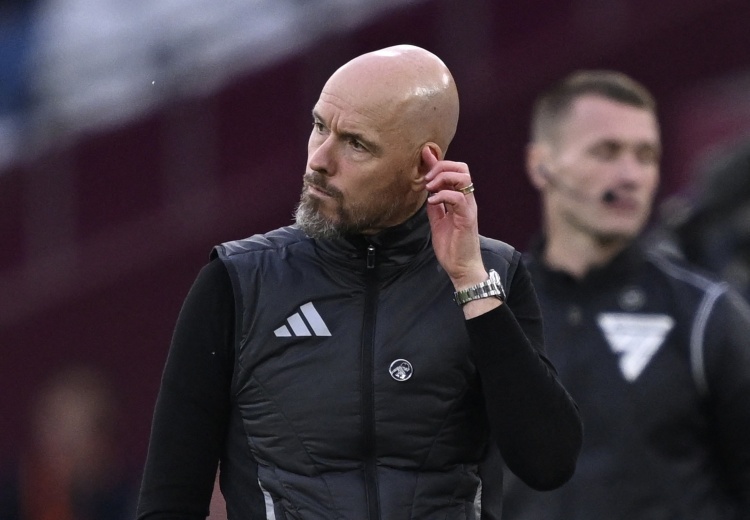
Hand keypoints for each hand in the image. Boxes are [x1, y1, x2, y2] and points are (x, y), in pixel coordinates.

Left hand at [423, 146, 486, 289]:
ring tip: (430, 188)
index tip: (424, 156)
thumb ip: (435, 205)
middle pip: (462, 168)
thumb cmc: (452, 247)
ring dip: (443, 178)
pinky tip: (432, 201)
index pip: (455, 172)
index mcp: (460, 199)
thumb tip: (428, 191)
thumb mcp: (438, 221)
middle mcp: (467, 200)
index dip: (439, 162)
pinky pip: (459, 198)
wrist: (461, 268)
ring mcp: (468, 208)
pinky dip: (443, 195)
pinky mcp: (467, 218)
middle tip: (427, 178)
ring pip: (463, 178)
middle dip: (442, 166)